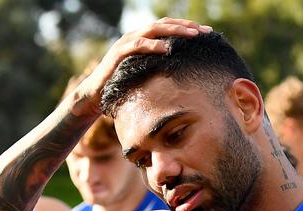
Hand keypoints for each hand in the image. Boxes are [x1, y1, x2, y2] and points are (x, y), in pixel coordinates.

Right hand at [69, 18, 212, 115]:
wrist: (95, 95)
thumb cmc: (122, 87)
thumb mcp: (146, 76)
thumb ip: (161, 70)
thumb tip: (186, 78)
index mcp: (144, 40)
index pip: (169, 28)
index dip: (188, 28)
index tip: (208, 33)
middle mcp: (135, 36)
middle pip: (164, 24)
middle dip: (186, 26)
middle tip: (205, 32)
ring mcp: (126, 43)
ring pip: (153, 30)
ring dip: (174, 31)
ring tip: (192, 35)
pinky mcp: (118, 54)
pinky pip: (137, 45)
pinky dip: (152, 45)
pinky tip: (167, 48)